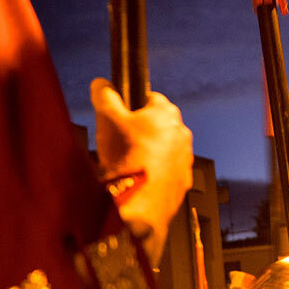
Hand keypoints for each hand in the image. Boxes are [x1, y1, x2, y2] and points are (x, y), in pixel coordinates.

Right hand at [91, 79, 192, 261]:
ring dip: (150, 153)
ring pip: (164, 149)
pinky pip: (168, 171)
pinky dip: (156, 174)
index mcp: (167, 113)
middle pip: (157, 125)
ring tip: (129, 165)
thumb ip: (105, 96)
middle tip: (121, 142)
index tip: (120, 117)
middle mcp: (182, 133)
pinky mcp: (183, 181)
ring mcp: (185, 159)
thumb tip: (102, 84)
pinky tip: (139, 180)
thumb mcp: (107, 119)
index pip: (150, 98)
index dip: (132, 106)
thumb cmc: (126, 159)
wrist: (139, 204)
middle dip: (141, 131)